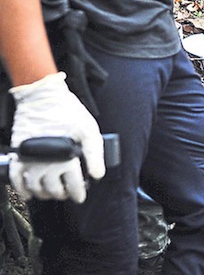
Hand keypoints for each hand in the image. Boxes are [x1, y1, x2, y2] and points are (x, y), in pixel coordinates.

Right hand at [8, 73, 104, 203]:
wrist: (42, 97)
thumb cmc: (67, 111)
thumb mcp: (89, 130)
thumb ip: (95, 154)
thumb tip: (97, 175)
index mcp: (66, 157)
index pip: (73, 185)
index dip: (78, 193)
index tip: (80, 196)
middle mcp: (47, 162)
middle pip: (53, 189)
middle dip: (62, 194)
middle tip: (66, 193)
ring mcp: (30, 160)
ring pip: (35, 188)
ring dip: (44, 194)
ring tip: (51, 192)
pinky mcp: (18, 155)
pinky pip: (16, 178)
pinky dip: (21, 189)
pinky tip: (28, 193)